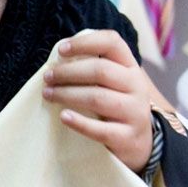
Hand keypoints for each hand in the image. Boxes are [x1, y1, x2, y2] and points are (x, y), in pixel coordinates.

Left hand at [42, 30, 152, 171]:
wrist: (139, 143)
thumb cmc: (116, 106)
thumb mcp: (113, 84)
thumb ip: (94, 70)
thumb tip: (57, 62)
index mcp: (131, 68)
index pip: (112, 43)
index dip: (85, 43)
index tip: (60, 50)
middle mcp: (136, 86)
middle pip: (101, 71)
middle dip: (68, 72)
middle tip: (47, 77)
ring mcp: (135, 112)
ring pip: (98, 98)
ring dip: (67, 94)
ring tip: (48, 94)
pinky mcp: (127, 137)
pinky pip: (101, 129)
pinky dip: (79, 122)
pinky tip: (63, 116)